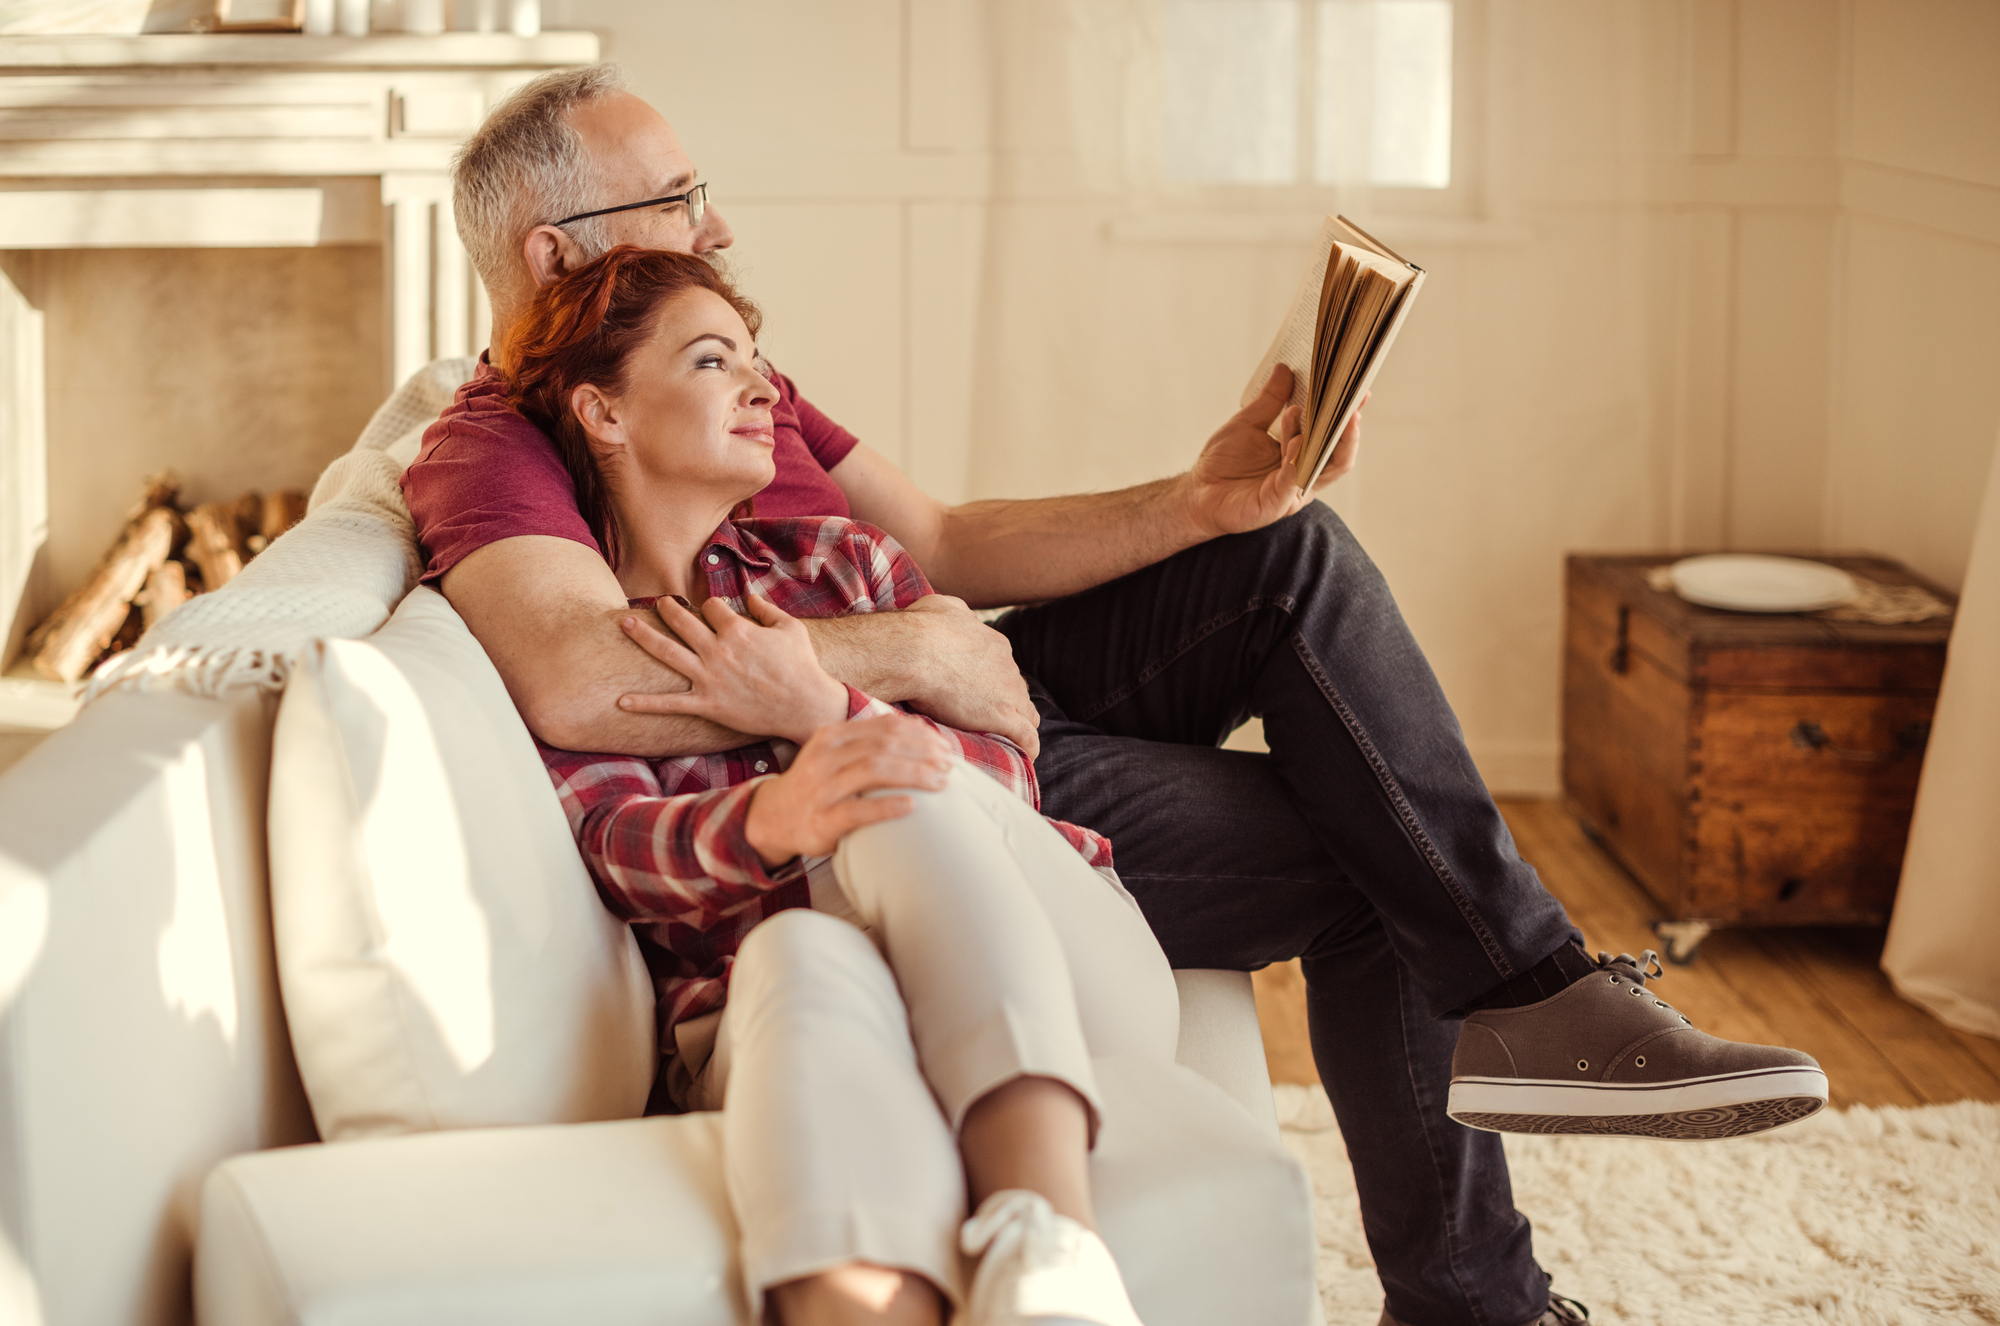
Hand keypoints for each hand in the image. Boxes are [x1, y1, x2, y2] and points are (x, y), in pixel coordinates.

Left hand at [615, 595, 848, 743]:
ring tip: (626, 624)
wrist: (805, 705)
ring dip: (643, 637)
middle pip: (681, 621)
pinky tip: (621, 701)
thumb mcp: (790, 628)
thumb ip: (766, 609)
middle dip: (667, 609)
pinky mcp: (707, 704)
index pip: (710, 607)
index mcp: (737, 630)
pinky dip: (645, 704)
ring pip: (667, 652)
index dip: (710, 606)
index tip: (713, 611)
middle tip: (658, 603)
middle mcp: (717, 650)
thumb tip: (749, 596)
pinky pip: (670, 703)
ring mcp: (708, 677)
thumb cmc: (802, 665)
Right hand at [743, 714, 956, 865]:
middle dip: (923, 753)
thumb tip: (918, 729)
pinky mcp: (822, 820)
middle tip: (949, 765)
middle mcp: (824, 758)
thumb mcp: (835, 753)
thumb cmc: (818, 784)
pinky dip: (887, 806)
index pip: (884, 727)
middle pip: (883, 746)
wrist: (773, 818)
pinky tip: (911, 806)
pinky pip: (858, 811)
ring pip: (874, 771)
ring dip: (913, 774)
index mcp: (831, 737)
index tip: (943, 746)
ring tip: (940, 782)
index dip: (919, 734)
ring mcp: (821, 789)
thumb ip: (868, 741)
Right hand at [898, 595, 1041, 759]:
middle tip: (987, 716)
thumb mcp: (942, 607)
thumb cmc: (920, 628)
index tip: (980, 691)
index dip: (994, 681)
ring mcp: (1008, 692)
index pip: (1003, 667)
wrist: (914, 651)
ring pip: (1027, 712)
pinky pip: (1026, 736)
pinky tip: (1025, 755)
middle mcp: (1007, 666)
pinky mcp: (1003, 716)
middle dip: (1007, 701)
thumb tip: (958, 618)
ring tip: (1007, 739)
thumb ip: (957, 613)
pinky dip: (1028, 746)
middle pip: (1017, 689)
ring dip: (1019, 723)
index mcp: (994, 644)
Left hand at [1181, 365, 1365, 537]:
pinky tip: (1298, 440)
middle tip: (1352, 401)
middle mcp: (1305, 472)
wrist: (1199, 493)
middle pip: (1340, 452)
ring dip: (1329, 440)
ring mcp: (1295, 490)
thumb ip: (1270, 400)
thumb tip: (1286, 369)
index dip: (1348, 414)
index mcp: (1303, 454)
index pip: (1333, 434)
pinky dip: (1298, 459)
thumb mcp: (1249, 423)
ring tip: (1330, 415)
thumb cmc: (1224, 463)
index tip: (1359, 390)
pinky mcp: (1278, 503)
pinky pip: (1295, 480)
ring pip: (1326, 467)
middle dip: (1349, 426)